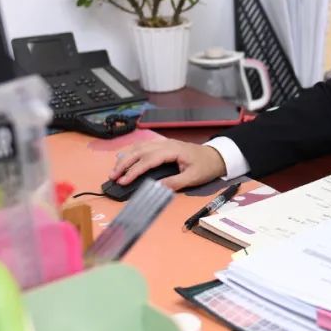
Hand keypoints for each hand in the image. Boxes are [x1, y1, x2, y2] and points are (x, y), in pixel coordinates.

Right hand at [109, 139, 225, 190]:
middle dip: (124, 163)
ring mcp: (164, 143)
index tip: (123, 181)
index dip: (134, 171)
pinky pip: (144, 146)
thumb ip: (175, 182)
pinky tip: (124, 158)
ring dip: (126, 157)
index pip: (148, 160)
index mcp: (173, 150)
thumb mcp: (193, 178)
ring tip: (115, 170)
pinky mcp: (164, 145)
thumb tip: (156, 188)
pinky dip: (132, 151)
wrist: (217, 156)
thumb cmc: (206, 166)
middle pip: (140, 151)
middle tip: (113, 176)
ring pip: (140, 146)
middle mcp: (166, 144)